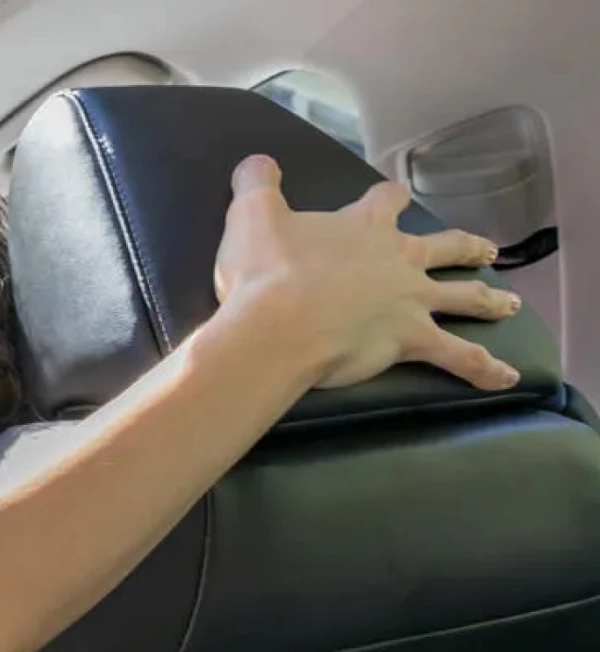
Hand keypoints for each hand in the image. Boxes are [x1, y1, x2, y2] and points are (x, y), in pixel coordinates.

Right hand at [211, 155, 520, 389]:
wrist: (278, 324)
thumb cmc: (266, 271)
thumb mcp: (252, 215)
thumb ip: (258, 184)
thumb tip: (257, 161)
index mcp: (365, 226)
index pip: (387, 200)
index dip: (390, 197)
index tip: (395, 195)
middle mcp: (400, 260)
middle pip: (444, 247)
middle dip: (465, 247)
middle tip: (485, 250)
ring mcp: (412, 301)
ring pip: (464, 297)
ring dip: (490, 299)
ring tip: (510, 303)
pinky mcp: (412, 340)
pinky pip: (459, 356)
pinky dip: (484, 369)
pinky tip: (507, 378)